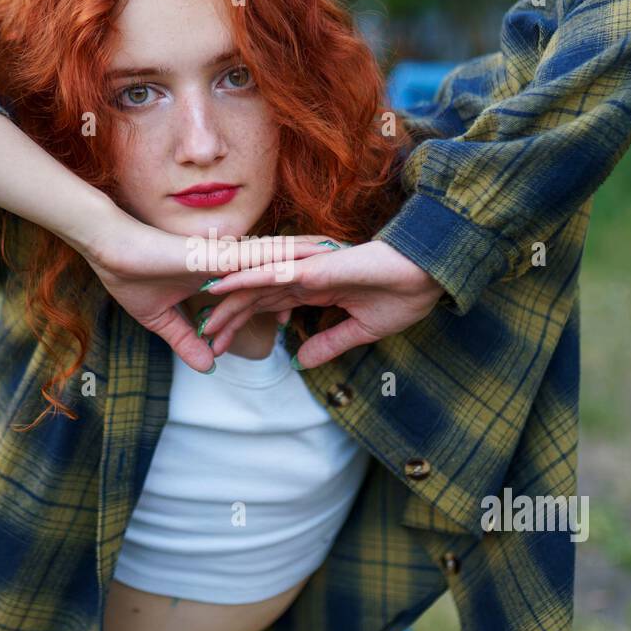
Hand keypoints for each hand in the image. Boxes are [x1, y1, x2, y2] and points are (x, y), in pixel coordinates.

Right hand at [83, 218, 337, 372]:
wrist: (107, 249)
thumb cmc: (129, 277)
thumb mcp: (162, 320)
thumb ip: (187, 341)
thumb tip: (208, 365)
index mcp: (219, 271)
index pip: (263, 274)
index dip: (293, 279)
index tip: (325, 282)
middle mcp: (227, 260)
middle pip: (279, 259)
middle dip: (313, 260)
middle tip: (351, 258)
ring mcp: (222, 255)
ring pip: (274, 253)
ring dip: (307, 253)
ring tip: (341, 250)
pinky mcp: (213, 255)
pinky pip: (254, 257)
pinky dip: (281, 258)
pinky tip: (307, 258)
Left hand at [199, 240, 446, 368]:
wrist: (428, 273)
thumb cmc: (402, 295)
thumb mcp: (360, 331)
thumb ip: (329, 343)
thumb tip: (300, 363)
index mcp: (315, 289)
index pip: (269, 307)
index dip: (244, 324)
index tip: (222, 345)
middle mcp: (305, 276)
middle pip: (255, 297)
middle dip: (229, 318)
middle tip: (204, 340)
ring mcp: (308, 269)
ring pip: (257, 285)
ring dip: (229, 302)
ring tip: (202, 319)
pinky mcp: (315, 267)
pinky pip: (274, 273)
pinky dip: (246, 278)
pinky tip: (223, 286)